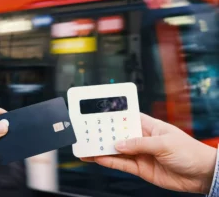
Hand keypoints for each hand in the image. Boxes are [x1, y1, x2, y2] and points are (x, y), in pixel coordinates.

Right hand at [81, 113, 216, 193]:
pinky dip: (109, 162)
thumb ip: (140, 144)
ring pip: (117, 150)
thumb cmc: (190, 152)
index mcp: (149, 126)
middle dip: (104, 134)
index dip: (113, 115)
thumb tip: (119, 144)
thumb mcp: (165, 143)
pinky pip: (121, 164)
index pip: (127, 118)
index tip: (98, 114)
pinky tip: (98, 158)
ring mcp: (140, 154)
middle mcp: (142, 139)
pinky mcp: (140, 168)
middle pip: (118, 135)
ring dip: (102, 149)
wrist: (201, 175)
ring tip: (87, 147)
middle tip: (87, 133)